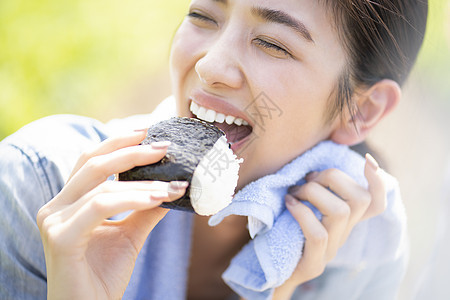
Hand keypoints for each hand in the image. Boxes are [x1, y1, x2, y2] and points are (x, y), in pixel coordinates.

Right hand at [36, 130, 187, 299]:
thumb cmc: (104, 274)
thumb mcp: (130, 233)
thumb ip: (146, 207)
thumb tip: (172, 184)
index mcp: (69, 201)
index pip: (92, 160)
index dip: (120, 142)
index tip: (152, 133)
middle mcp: (56, 205)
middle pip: (93, 162)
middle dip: (132, 150)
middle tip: (165, 146)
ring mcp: (54, 220)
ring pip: (102, 186)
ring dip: (143, 181)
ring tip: (173, 184)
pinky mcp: (61, 237)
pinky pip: (102, 206)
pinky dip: (133, 198)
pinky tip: (159, 197)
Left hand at [273, 154, 385, 298]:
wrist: (272, 272)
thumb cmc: (286, 233)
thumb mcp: (304, 209)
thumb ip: (314, 193)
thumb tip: (311, 170)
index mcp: (345, 221)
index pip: (375, 203)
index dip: (378, 182)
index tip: (369, 160)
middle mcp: (344, 234)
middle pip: (359, 198)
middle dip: (332, 177)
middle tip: (307, 180)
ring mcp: (332, 250)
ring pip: (341, 212)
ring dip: (313, 193)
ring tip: (294, 192)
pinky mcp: (314, 263)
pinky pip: (318, 234)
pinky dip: (302, 213)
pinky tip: (288, 204)